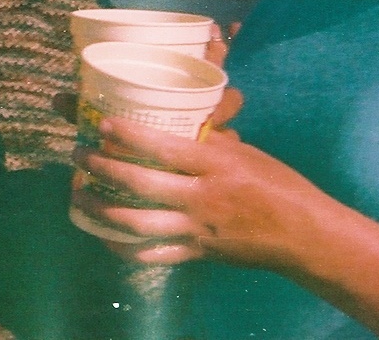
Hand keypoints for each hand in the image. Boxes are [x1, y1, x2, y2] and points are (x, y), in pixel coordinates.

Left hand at [71, 115, 328, 273]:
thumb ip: (210, 142)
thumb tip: (178, 123)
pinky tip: (103, 235)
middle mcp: (201, 197)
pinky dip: (122, 247)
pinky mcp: (196, 254)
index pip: (165, 148)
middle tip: (78, 154)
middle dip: (102, 168)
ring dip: (101, 209)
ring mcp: (196, 229)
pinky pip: (150, 255)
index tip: (101, 123)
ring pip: (137, 223)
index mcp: (216, 165)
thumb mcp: (246, 152)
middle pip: (140, 184)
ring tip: (78, 193)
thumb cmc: (276, 184)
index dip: (129, 136)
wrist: (301, 234)